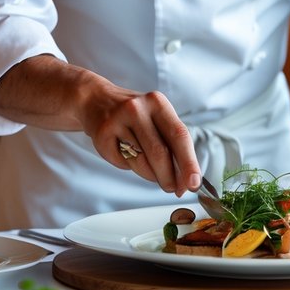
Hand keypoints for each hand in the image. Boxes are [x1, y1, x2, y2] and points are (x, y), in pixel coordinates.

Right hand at [78, 84, 201, 196]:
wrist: (96, 100)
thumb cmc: (134, 115)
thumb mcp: (156, 119)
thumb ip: (172, 144)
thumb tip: (185, 178)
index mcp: (158, 103)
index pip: (179, 135)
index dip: (189, 162)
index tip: (193, 182)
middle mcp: (138, 108)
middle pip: (159, 152)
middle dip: (169, 177)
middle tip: (174, 189)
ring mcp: (118, 120)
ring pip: (141, 161)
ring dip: (150, 174)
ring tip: (149, 169)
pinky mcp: (102, 133)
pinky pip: (122, 162)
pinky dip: (128, 166)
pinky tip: (125, 153)